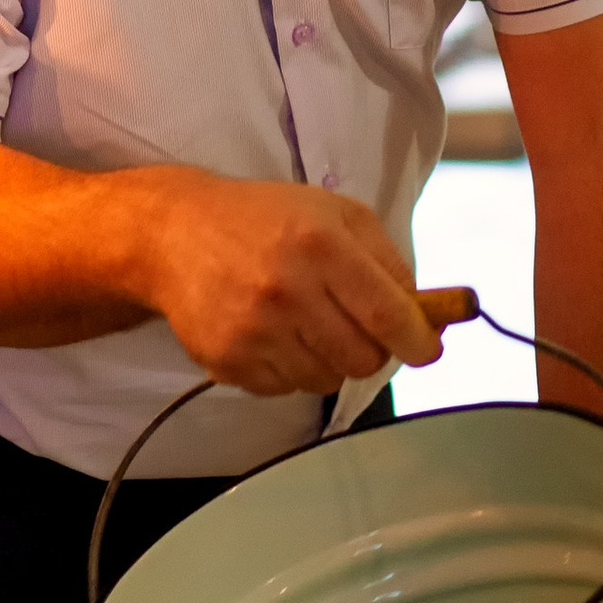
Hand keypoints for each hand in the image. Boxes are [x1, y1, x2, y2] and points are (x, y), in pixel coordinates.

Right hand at [138, 175, 445, 396]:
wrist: (175, 233)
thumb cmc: (265, 219)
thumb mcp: (335, 213)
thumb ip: (387, 260)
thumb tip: (425, 316)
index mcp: (320, 244)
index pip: (388, 315)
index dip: (418, 342)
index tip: (427, 350)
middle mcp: (286, 289)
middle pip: (362, 359)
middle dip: (371, 350)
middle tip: (355, 327)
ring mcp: (253, 331)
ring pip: (326, 381)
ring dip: (328, 360)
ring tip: (306, 322)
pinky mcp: (227, 361)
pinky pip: (285, 389)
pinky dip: (290, 369)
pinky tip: (273, 333)